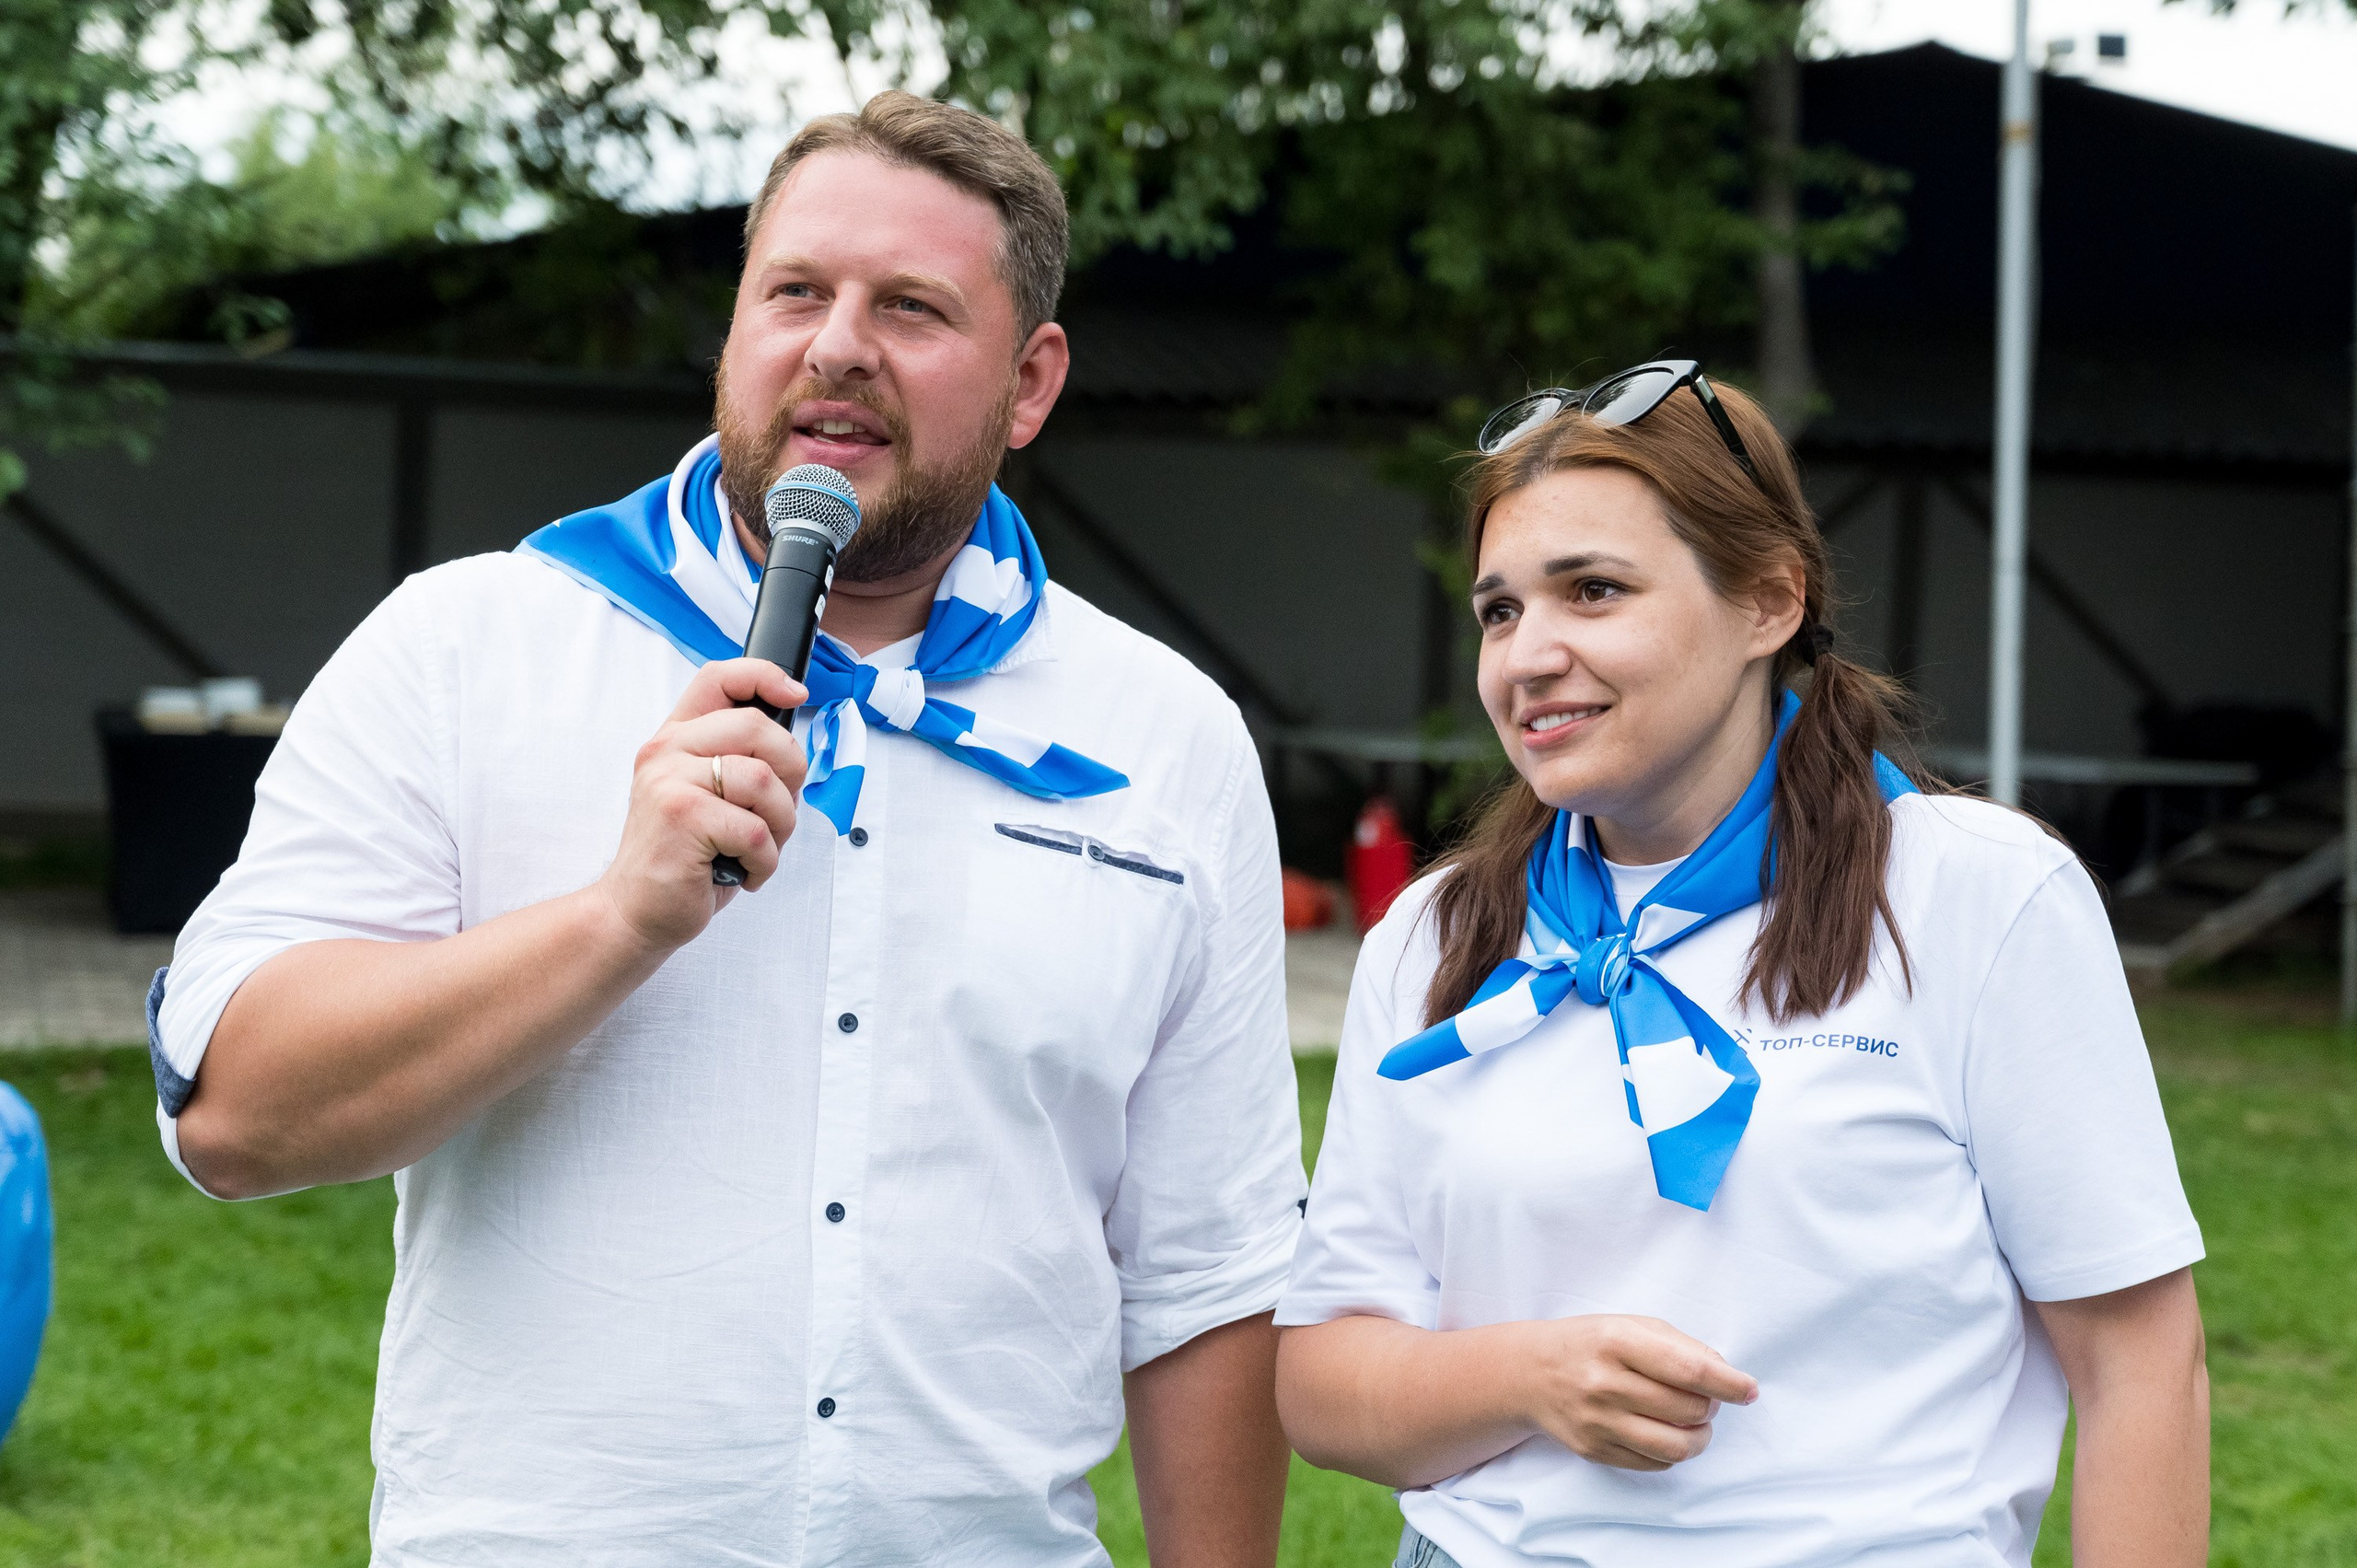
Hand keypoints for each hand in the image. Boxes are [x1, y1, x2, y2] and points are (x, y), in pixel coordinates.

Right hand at [597, 659, 808, 951]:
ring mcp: (669, 781)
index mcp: (676, 739)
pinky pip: (756, 830)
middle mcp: (667, 751)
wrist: (635, 911)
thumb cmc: (684, 858)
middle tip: (776, 812)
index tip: (797, 695)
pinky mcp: (681, 816)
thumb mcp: (707, 797)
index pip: (719, 679)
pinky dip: (764, 861)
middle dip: (791, 773)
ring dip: (780, 826)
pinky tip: (743, 872)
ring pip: (764, 781)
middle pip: (757, 727)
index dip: (765, 676)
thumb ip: (737, 762)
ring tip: (757, 850)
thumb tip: (791, 751)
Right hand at [1519, 1315, 1757, 1471]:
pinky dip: (1672, 1452)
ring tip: (1696, 1424)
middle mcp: (1604, 1383)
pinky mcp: (1594, 1450)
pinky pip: (1654, 1464)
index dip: (1729, 1383)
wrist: (1529, 1373)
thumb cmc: (1590, 1343)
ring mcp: (1597, 1421)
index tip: (1749, 1389)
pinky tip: (1666, 1433)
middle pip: (1688, 1410)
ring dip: (1699, 1437)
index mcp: (1617, 1341)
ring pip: (1675, 1447)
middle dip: (1711, 1407)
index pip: (1689, 1370)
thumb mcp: (1631, 1325)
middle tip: (1708, 1399)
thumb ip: (1680, 1345)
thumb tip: (1726, 1375)